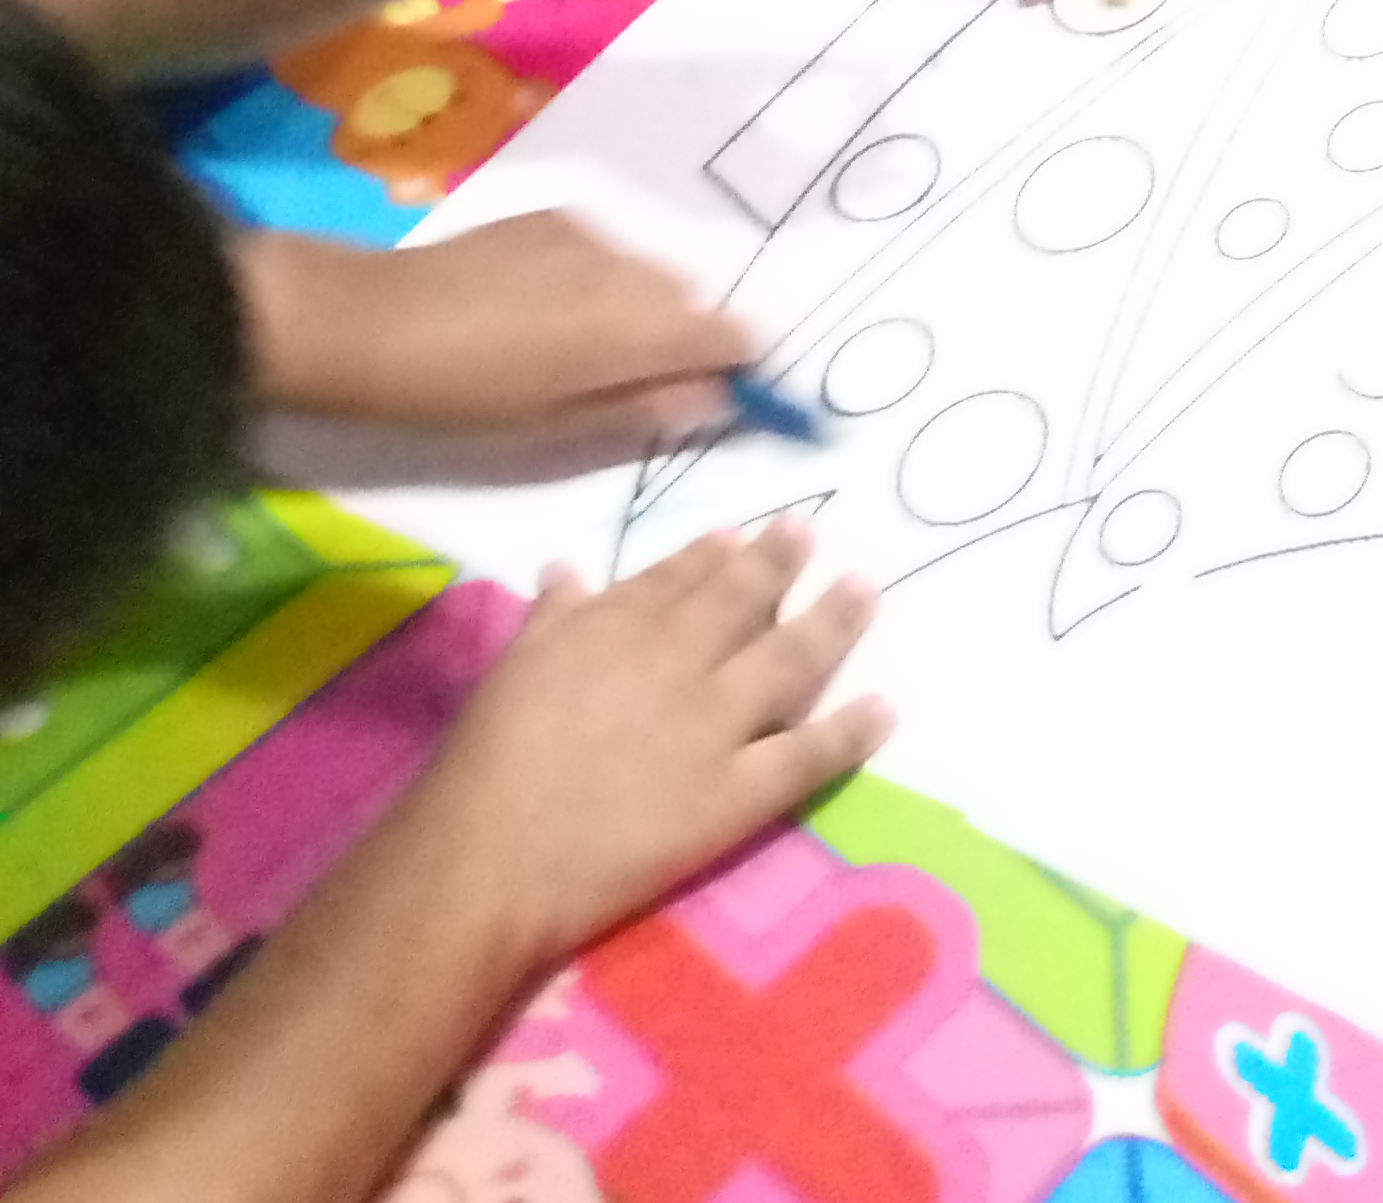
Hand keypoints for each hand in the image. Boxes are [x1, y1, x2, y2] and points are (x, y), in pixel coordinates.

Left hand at [239, 213, 755, 454]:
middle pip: (695, 301)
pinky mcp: (556, 215)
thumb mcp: (558, 429)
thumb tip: (717, 400)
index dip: (741, 368)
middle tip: (636, 388)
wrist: (371, 322)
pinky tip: (545, 313)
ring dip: (641, 311)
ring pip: (651, 274)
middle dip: (684, 341)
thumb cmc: (464, 398)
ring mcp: (594, 232)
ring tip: (582, 353)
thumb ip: (647, 409)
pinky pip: (609, 253)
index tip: (725, 399)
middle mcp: (632, 266)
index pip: (736, 334)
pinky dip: (601, 283)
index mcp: (639, 326)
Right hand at [398, 526, 884, 980]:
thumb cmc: (484, 766)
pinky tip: (885, 710)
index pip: (681, 574)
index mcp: (619, 625)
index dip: (716, 554)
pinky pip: (806, 755)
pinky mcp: (736, 793)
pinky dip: (851, 730)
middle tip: (812, 536)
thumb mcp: (512, 668)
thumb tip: (568, 569)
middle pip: (746, 599)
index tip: (742, 537)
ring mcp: (716, 724)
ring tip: (864, 591)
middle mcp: (680, 659)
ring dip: (833, 622)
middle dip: (783, 563)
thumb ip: (551, 617)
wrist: (490, 859)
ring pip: (791, 659)